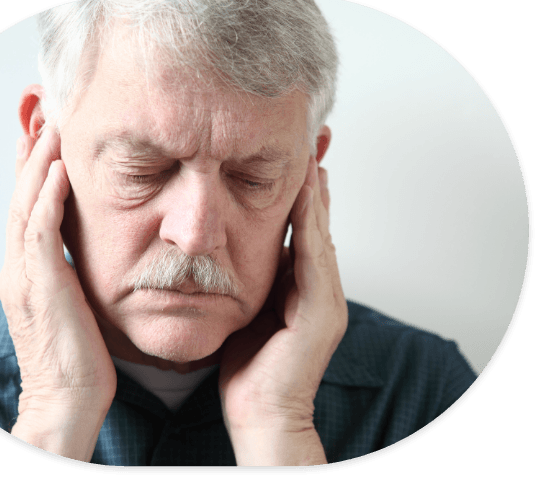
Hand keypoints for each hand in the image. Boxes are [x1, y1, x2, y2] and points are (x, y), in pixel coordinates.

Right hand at [0, 128, 115, 460]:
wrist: (68, 399)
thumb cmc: (80, 357)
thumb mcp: (75, 305)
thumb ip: (74, 275)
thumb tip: (91, 254)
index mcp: (28, 271)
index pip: (28, 209)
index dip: (33, 171)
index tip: (46, 138)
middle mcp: (19, 267)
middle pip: (21, 198)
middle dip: (31, 154)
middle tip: (42, 115)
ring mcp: (25, 275)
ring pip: (25, 206)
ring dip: (37, 164)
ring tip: (50, 127)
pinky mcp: (40, 286)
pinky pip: (40, 233)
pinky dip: (45, 198)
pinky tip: (57, 170)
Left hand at [219, 156, 347, 465]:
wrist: (261, 415)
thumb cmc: (247, 369)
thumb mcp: (244, 313)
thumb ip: (246, 281)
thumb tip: (225, 252)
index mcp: (299, 287)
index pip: (301, 227)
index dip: (300, 190)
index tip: (294, 153)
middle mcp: (319, 287)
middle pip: (318, 220)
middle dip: (315, 178)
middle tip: (315, 135)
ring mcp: (326, 298)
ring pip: (320, 231)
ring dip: (315, 190)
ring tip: (312, 149)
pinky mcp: (323, 311)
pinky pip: (314, 256)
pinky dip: (310, 221)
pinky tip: (306, 191)